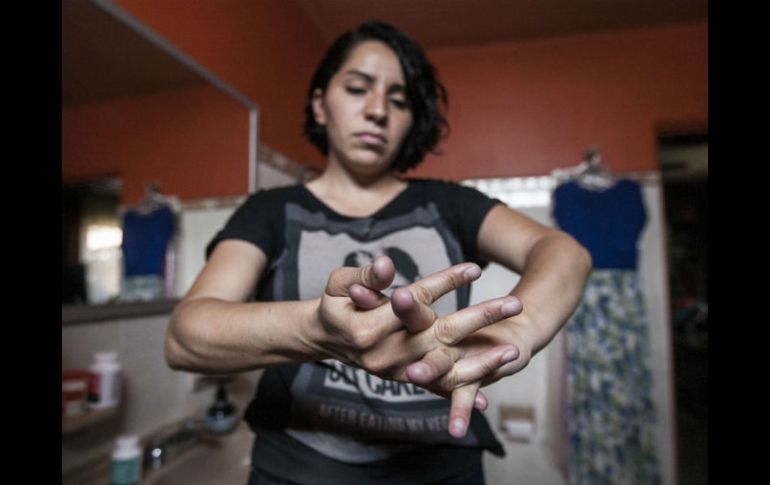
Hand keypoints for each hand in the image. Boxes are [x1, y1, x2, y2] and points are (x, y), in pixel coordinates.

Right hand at [313, 256, 523, 436]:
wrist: (325, 338)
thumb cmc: (335, 304)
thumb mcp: (339, 283)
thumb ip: (365, 276)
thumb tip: (385, 265)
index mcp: (370, 328)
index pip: (416, 300)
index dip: (446, 282)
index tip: (475, 268)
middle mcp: (387, 354)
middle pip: (441, 333)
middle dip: (481, 319)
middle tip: (514, 304)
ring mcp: (398, 371)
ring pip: (445, 368)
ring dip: (481, 361)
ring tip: (514, 350)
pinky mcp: (404, 380)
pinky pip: (435, 389)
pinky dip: (461, 393)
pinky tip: (489, 399)